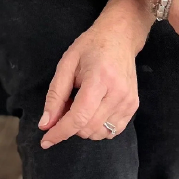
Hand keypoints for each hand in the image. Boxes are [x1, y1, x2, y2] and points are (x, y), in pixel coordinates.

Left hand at [37, 19, 138, 148]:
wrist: (119, 37)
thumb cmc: (90, 47)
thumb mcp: (67, 64)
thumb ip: (56, 95)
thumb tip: (46, 124)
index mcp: (99, 78)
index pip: (79, 116)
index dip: (60, 132)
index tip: (45, 141)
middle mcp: (118, 93)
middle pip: (88, 128)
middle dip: (69, 126)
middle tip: (64, 107)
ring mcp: (129, 101)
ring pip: (99, 133)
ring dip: (83, 128)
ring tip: (80, 105)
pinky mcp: (134, 106)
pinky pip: (112, 132)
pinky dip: (97, 128)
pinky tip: (93, 111)